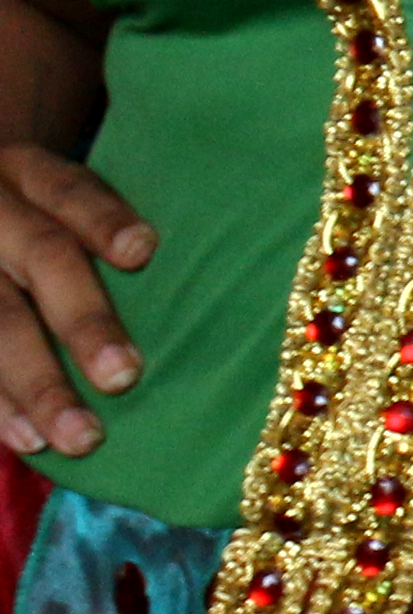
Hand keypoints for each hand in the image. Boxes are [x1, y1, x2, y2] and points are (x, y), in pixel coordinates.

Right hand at [0, 145, 143, 453]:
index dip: (103, 219)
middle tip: (125, 377)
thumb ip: (95, 220)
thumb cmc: (34, 212)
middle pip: (40, 261)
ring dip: (35, 385)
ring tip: (78, 437)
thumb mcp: (50, 194)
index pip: (68, 190)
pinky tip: (26, 440)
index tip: (143, 252)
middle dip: (83, 321)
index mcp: (26, 173)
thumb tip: (184, 274)